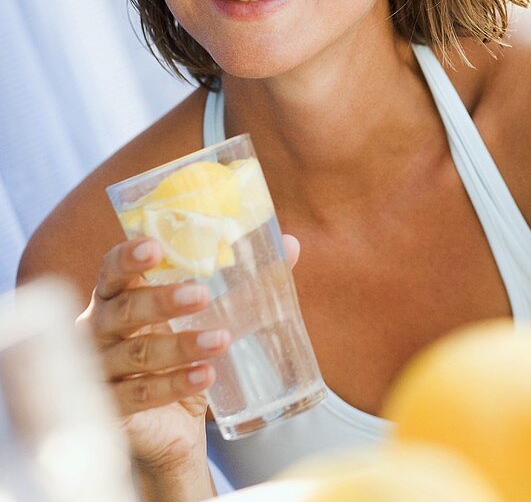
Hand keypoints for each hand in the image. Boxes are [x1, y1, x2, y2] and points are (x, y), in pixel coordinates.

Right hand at [78, 234, 300, 474]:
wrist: (171, 428)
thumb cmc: (180, 353)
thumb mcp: (209, 316)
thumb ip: (243, 280)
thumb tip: (291, 245)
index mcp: (116, 296)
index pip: (112, 269)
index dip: (128, 256)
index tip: (156, 246)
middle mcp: (98, 330)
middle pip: (123, 310)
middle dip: (162, 301)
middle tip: (203, 295)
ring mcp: (99, 371)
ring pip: (136, 354)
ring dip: (179, 346)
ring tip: (222, 340)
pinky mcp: (111, 409)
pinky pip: (141, 395)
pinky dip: (174, 384)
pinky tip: (205, 376)